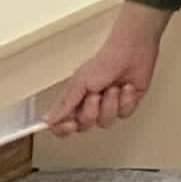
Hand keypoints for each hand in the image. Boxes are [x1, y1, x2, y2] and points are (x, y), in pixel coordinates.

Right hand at [47, 2, 170, 135]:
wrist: (133, 51)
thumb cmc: (106, 61)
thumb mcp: (80, 83)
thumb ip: (65, 104)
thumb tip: (48, 120)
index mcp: (75, 100)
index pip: (62, 124)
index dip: (63, 130)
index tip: (70, 125)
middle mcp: (90, 106)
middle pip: (84, 126)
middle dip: (91, 111)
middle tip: (95, 95)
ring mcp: (109, 106)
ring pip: (105, 122)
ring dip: (110, 104)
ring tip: (113, 88)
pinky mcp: (126, 105)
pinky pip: (124, 114)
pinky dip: (126, 100)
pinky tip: (126, 88)